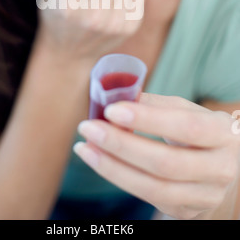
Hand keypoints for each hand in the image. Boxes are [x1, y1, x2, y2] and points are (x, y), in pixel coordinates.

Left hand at [74, 93, 239, 219]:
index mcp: (222, 134)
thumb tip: (116, 97)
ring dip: (112, 167)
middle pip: (166, 163)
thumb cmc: (198, 128)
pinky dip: (119, 178)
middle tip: (88, 128)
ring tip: (85, 147)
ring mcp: (205, 196)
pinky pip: (148, 198)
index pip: (186, 127)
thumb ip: (154, 104)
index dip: (147, 119)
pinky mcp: (187, 211)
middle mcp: (220, 169)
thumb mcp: (186, 109)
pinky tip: (99, 160)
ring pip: (154, 188)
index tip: (111, 110)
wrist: (223, 163)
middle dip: (121, 145)